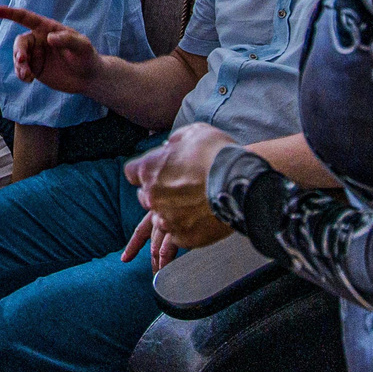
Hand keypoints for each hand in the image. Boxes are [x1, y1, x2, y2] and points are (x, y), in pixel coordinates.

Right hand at [0, 5, 103, 96]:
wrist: (88, 77)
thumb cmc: (86, 56)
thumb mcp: (82, 46)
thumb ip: (67, 39)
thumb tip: (48, 38)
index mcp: (47, 28)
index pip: (25, 18)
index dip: (9, 13)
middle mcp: (38, 40)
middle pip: (20, 43)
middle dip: (18, 52)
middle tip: (22, 62)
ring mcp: (35, 55)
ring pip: (18, 58)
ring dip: (19, 66)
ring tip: (28, 76)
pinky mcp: (34, 69)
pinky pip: (21, 70)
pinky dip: (21, 74)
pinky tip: (29, 80)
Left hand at [121, 123, 237, 261]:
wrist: (240, 181)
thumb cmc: (216, 153)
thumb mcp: (193, 133)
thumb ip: (175, 141)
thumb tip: (170, 146)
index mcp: (149, 170)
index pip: (132, 172)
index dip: (145, 171)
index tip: (156, 171)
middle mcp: (152, 197)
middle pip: (145, 197)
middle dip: (157, 192)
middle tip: (178, 188)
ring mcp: (167, 220)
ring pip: (160, 219)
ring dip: (171, 212)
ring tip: (191, 207)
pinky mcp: (183, 237)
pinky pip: (178, 236)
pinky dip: (186, 229)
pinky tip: (200, 220)